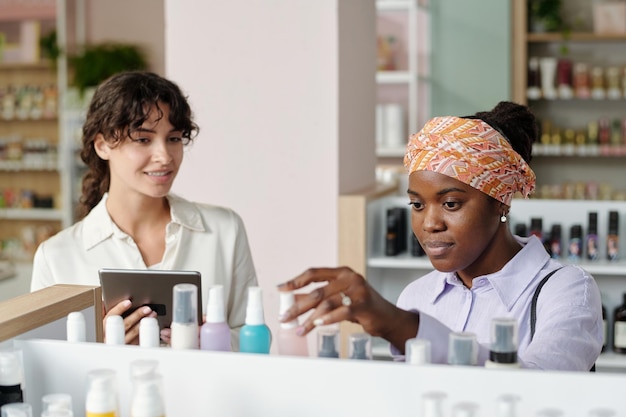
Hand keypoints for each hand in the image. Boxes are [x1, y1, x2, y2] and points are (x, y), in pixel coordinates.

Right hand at [103, 299, 156, 344]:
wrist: (105, 353)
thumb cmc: (104, 335)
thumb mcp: (99, 324)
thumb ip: (102, 313)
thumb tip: (104, 302)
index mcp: (102, 329)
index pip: (110, 317)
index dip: (119, 309)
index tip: (129, 302)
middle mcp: (110, 338)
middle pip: (125, 325)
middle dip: (137, 315)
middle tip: (147, 308)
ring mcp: (119, 344)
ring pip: (133, 334)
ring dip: (144, 323)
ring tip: (152, 314)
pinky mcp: (128, 349)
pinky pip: (138, 342)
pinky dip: (145, 333)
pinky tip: (152, 326)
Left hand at [277, 267, 418, 351]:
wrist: (387, 317)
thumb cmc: (361, 306)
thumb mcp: (338, 298)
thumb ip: (318, 296)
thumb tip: (293, 299)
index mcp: (341, 272)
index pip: (313, 273)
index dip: (295, 281)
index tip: (281, 289)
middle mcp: (348, 277)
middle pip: (317, 291)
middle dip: (298, 306)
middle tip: (284, 317)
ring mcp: (357, 289)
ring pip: (326, 304)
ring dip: (310, 319)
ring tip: (299, 329)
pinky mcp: (363, 304)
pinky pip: (341, 312)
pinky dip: (328, 319)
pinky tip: (318, 325)